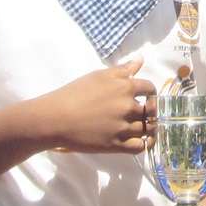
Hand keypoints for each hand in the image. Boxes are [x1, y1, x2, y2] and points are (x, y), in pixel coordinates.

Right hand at [38, 58, 156, 154]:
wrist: (55, 119)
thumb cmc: (74, 94)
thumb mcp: (98, 76)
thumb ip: (122, 69)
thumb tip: (141, 59)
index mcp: (125, 88)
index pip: (150, 89)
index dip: (149, 93)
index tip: (145, 98)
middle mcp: (128, 108)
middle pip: (150, 111)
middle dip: (147, 112)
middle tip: (137, 114)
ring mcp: (123, 128)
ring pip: (146, 129)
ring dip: (144, 128)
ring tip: (135, 127)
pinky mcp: (116, 145)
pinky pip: (139, 146)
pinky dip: (141, 144)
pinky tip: (134, 140)